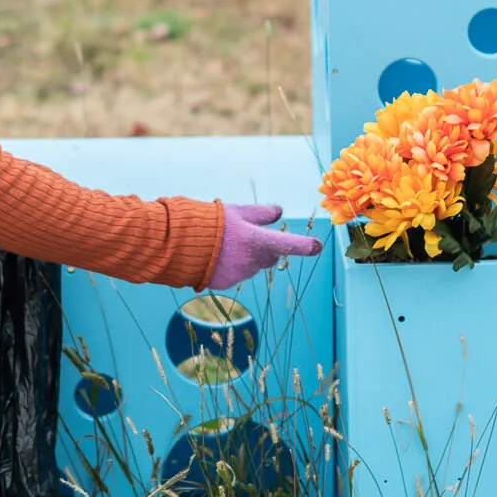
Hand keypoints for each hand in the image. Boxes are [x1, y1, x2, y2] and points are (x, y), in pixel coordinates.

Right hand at [206, 202, 323, 290]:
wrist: (178, 244)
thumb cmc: (209, 222)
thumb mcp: (236, 212)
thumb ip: (260, 213)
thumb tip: (278, 212)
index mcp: (257, 241)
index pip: (288, 244)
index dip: (304, 245)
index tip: (318, 246)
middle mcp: (251, 261)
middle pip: (269, 256)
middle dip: (264, 248)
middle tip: (246, 235)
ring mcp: (239, 275)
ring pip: (251, 266)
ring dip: (244, 257)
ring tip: (222, 244)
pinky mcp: (225, 284)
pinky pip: (234, 274)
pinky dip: (229, 266)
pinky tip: (215, 256)